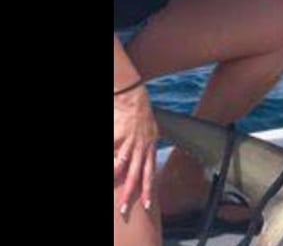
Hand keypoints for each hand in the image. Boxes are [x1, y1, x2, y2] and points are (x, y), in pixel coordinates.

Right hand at [114, 85, 157, 214]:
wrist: (133, 97)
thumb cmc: (140, 113)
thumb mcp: (150, 131)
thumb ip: (148, 146)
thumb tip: (146, 158)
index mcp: (150, 147)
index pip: (150, 172)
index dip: (149, 189)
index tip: (147, 204)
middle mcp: (141, 147)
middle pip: (137, 174)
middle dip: (131, 193)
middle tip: (125, 208)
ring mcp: (129, 143)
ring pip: (122, 166)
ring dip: (116, 180)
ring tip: (113, 194)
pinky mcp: (117, 137)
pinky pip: (112, 154)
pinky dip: (110, 165)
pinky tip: (109, 174)